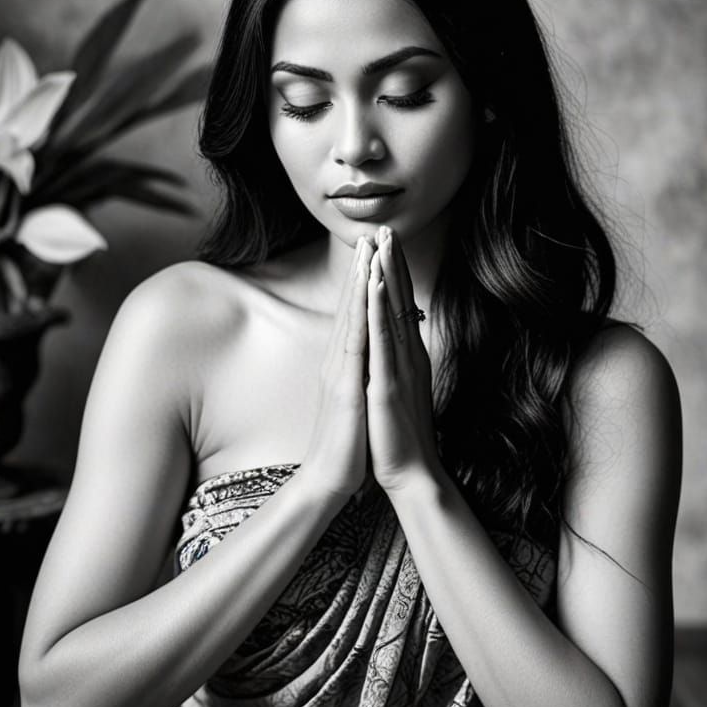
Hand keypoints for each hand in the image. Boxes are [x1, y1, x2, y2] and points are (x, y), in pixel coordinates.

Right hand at [300, 236, 373, 501]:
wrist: (330, 478)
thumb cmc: (347, 441)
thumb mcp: (357, 397)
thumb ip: (360, 373)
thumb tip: (369, 357)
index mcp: (345, 361)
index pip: (356, 312)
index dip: (365, 279)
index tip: (377, 248)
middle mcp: (339, 359)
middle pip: (352, 304)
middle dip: (363, 266)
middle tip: (373, 229)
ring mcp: (340, 370)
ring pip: (352, 315)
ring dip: (361, 279)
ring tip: (370, 245)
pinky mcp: (345, 385)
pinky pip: (356, 341)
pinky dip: (363, 311)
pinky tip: (369, 288)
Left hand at [366, 226, 442, 495]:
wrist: (410, 473)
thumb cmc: (399, 434)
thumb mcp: (398, 389)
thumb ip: (399, 364)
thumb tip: (399, 344)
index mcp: (406, 357)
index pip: (400, 307)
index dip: (395, 274)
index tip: (388, 243)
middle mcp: (407, 356)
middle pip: (400, 301)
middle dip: (393, 264)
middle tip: (388, 228)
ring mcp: (399, 368)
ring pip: (394, 313)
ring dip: (389, 277)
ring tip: (384, 244)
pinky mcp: (388, 385)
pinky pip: (384, 342)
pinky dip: (381, 312)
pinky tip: (379, 288)